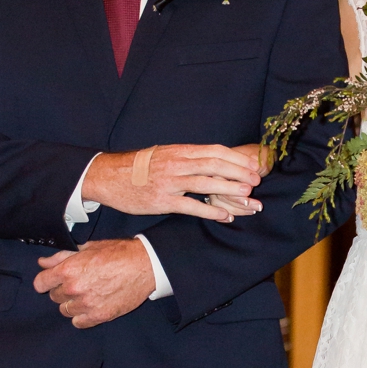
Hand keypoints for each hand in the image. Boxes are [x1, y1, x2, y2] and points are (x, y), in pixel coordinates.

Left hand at [34, 238, 154, 327]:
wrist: (144, 265)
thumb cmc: (119, 253)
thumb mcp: (88, 248)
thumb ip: (62, 257)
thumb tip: (44, 262)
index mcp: (69, 269)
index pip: (41, 283)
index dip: (44, 281)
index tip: (49, 282)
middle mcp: (74, 288)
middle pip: (54, 296)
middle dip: (61, 290)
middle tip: (75, 283)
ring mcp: (87, 304)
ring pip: (65, 310)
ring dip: (71, 304)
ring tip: (84, 295)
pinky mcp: (99, 315)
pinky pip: (79, 322)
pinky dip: (81, 316)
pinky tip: (89, 307)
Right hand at [81, 141, 263, 219]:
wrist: (109, 176)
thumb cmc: (139, 167)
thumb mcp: (164, 154)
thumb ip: (186, 157)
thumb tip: (211, 159)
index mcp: (179, 151)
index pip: (214, 151)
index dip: (236, 158)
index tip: (252, 164)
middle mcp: (177, 164)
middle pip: (215, 165)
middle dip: (239, 173)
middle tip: (257, 180)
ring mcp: (170, 182)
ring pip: (207, 183)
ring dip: (230, 190)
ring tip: (248, 196)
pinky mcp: (162, 200)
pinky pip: (191, 206)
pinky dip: (211, 211)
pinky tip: (225, 216)